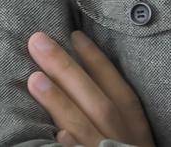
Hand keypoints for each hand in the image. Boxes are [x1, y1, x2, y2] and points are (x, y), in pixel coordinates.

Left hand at [26, 30, 156, 146]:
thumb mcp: (131, 139)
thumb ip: (111, 112)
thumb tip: (79, 79)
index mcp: (137, 129)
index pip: (118, 88)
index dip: (97, 61)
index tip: (74, 34)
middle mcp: (125, 142)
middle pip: (96, 100)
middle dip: (68, 70)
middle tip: (38, 40)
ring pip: (84, 129)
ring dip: (60, 103)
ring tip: (33, 78)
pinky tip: (55, 138)